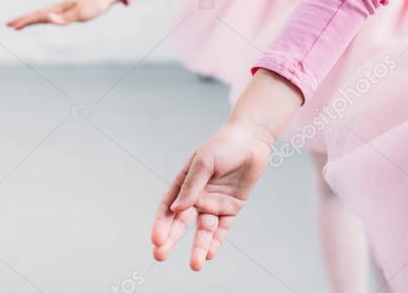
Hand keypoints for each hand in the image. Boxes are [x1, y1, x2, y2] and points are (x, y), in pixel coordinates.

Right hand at [6, 0, 123, 29]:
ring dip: (29, 20)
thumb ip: (64, 17)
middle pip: (36, 15)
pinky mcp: (66, 12)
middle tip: (9, 25)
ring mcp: (61, 10)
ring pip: (41, 16)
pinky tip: (39, 20)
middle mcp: (57, 9)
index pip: (38, 16)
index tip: (13, 26)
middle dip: (22, 20)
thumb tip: (49, 19)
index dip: (25, 21)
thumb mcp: (80, 13)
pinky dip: (40, 19)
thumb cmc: (93, 5)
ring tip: (18, 25)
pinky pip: (48, 16)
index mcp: (58, 9)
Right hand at [151, 120, 272, 269]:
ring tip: (194, 265)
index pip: (168, 207)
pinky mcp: (231, 209)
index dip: (161, 223)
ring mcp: (213, 204)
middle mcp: (196, 197)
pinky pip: (222, 229)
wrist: (251, 141)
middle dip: (170, 240)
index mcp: (184, 183)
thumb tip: (177, 209)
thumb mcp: (204, 161)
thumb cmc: (223, 145)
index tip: (156, 239)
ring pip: (203, 230)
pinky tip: (210, 254)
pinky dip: (216, 242)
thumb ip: (192, 186)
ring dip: (198, 247)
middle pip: (180, 223)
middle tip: (159, 257)